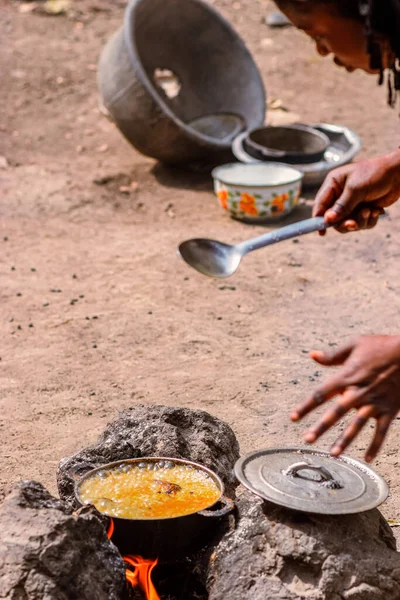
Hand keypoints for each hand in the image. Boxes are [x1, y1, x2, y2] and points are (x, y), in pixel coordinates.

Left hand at [291, 335, 399, 461]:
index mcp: (347, 376)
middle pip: (336, 412)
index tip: (293, 418)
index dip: (306, 406)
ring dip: (345, 440)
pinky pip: (382, 431)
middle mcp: (359, 392)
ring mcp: (375, 402)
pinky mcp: (390, 409)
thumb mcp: (355, 344)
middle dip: (321, 427)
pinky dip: (375, 445)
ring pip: (357, 425)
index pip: (321, 393)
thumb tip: (312, 355)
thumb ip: (333, 354)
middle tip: (307, 439)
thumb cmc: (381, 346)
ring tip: (333, 453)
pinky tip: (367, 458)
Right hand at [313, 150, 399, 233]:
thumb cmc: (376, 174)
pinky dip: (369, 220)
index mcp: (334, 184)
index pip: (320, 204)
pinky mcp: (363, 210)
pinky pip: (361, 224)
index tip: (321, 232)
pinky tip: (376, 210)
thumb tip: (328, 219)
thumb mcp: (356, 188)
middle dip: (344, 222)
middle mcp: (340, 195)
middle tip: (353, 224)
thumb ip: (342, 206)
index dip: (319, 218)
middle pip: (333, 218)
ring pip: (347, 223)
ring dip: (360, 221)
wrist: (399, 174)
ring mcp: (352, 203)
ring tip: (370, 211)